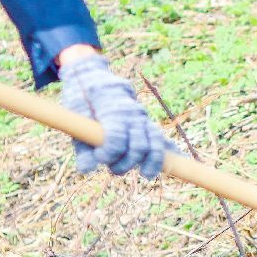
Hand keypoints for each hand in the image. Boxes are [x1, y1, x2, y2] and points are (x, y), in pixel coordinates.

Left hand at [57, 55, 171, 178]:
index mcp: (114, 113)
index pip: (118, 139)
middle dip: (126, 162)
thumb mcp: (76, 123)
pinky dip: (172, 151)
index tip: (99, 157)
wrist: (96, 82)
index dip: (109, 153)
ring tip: (146, 174)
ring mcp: (143, 121)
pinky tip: (180, 159)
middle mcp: (133, 117)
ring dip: (152, 162)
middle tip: (110, 166)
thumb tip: (86, 170)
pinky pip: (163, 140)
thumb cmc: (83, 103)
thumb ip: (83, 148)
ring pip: (155, 143)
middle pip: (139, 146)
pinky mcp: (147, 127)